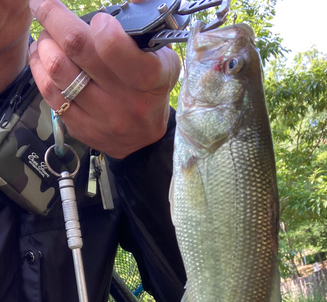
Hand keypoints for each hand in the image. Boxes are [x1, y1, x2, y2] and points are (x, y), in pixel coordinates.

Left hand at [29, 0, 179, 157]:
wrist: (144, 138)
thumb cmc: (151, 90)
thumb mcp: (163, 59)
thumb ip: (146, 28)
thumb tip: (134, 0)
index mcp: (151, 79)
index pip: (114, 48)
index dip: (99, 25)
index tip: (97, 18)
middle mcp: (126, 101)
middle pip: (77, 49)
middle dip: (53, 19)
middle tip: (45, 8)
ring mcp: (102, 118)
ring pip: (57, 70)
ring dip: (44, 44)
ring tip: (46, 37)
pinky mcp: (82, 129)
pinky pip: (50, 94)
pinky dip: (39, 69)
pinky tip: (42, 58)